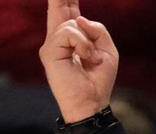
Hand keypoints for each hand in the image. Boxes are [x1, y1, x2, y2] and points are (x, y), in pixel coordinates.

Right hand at [39, 0, 117, 121]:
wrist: (92, 101)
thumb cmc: (98, 79)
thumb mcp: (107, 51)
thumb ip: (98, 31)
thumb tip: (80, 19)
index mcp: (73, 39)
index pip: (70, 13)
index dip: (68, 1)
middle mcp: (59, 39)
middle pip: (59, 10)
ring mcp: (51, 45)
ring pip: (72, 24)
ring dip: (88, 41)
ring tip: (91, 58)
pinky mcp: (48, 51)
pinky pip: (69, 33)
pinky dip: (83, 44)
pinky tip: (85, 58)